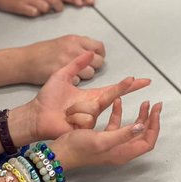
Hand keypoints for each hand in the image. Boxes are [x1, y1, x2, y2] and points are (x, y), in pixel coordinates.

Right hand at [0, 0, 68, 17]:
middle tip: (57, 9)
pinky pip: (34, 13)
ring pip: (46, 8)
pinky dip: (35, 13)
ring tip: (41, 8)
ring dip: (46, 11)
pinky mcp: (22, 6)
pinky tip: (31, 10)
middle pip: (56, 0)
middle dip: (59, 7)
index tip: (79, 3)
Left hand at [15, 52, 150, 141]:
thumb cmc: (47, 98)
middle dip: (124, 87)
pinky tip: (66, 120)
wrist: (35, 115)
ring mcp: (91, 118)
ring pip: (94, 108)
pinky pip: (86, 118)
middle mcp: (95, 107)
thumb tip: (89, 52)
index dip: (130, 85)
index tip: (145, 80)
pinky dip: (73, 117)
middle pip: (114, 96)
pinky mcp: (85, 129)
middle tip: (132, 79)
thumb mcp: (61, 75)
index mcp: (92, 96)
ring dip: (76, 108)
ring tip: (65, 112)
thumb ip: (76, 64)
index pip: (115, 89)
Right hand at [18, 35, 105, 84]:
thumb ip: (78, 45)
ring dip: (85, 76)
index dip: (100, 55)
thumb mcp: (62, 42)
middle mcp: (73, 49)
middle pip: (98, 61)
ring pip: (90, 73)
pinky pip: (78, 81)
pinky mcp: (62, 74)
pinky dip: (75, 82)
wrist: (25, 61)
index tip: (95, 59)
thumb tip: (92, 51)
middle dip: (94, 67)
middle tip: (86, 69)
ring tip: (75, 75)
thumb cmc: (41, 52)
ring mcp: (68, 61)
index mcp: (75, 40)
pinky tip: (66, 80)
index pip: (99, 47)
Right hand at [51, 97, 160, 171]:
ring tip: (143, 102)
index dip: (155, 126)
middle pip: (142, 135)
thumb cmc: (78, 148)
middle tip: (154, 104)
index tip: (156, 110)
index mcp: (123, 153)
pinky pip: (116, 125)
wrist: (59, 152)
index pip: (148, 141)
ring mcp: (111, 144)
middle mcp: (120, 150)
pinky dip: (119, 113)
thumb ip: (122, 134)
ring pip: (132, 129)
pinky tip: (117, 101)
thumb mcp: (102, 140)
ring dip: (139, 116)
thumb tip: (142, 126)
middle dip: (150, 119)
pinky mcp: (102, 138)